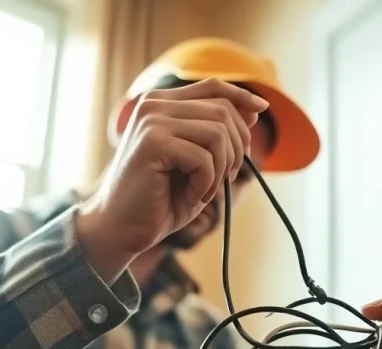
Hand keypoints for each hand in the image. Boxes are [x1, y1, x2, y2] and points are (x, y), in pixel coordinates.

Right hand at [77, 78, 269, 276]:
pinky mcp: (153, 142)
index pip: (212, 86)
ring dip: (222, 170)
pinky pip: (204, 158)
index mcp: (162, 104)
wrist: (120, 229)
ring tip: (206, 192)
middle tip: (224, 181)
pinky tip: (191, 197)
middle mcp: (154, 105)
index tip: (260, 111)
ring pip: (218, 134)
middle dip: (236, 150)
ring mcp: (151, 121)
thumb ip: (220, 136)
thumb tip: (254, 112)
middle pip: (222, 111)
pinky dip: (206, 184)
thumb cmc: (159, 200)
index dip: (241, 97)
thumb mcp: (198, 164)